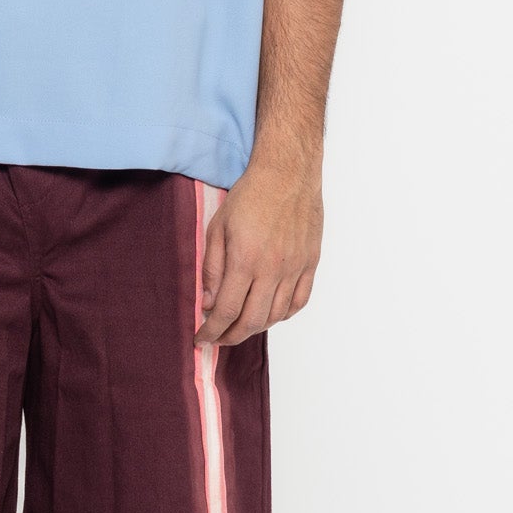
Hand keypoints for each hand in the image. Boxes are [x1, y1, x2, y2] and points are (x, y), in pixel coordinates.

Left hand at [197, 153, 322, 346]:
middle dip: (231, 337)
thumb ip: (212, 268)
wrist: (288, 174)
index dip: (212, 331)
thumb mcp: (218, 227)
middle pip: (252, 321)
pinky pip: (299, 302)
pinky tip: (270, 313)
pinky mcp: (310, 263)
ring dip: (256, 327)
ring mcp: (295, 268)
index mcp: (245, 259)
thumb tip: (208, 303)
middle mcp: (273, 269)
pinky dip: (283, 315)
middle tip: (218, 338)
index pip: (227, 311)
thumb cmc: (251, 195)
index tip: (201, 338)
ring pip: (276, 316)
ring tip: (240, 325)